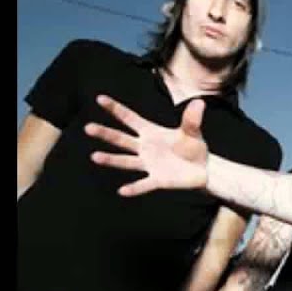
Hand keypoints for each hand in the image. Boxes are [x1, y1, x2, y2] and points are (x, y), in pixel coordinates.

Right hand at [86, 95, 209, 195]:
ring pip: (126, 161)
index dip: (116, 109)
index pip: (130, 118)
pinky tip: (123, 191)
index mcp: (151, 132)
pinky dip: (134, 188)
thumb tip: (199, 101)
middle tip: (88, 127)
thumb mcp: (193, 132)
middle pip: (121, 139)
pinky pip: (143, 184)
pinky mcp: (157, 180)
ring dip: (111, 159)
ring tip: (95, 157)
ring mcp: (149, 164)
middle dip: (106, 134)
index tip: (100, 99)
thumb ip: (192, 119)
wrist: (203, 170)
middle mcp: (145, 148)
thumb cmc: (193, 148)